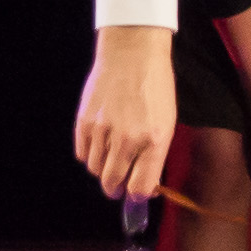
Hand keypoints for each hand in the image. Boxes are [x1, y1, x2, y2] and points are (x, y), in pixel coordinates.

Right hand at [73, 25, 181, 202]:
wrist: (132, 54)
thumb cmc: (155, 87)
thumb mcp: (168, 121)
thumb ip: (155, 153)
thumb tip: (145, 183)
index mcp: (155, 140)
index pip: (141, 187)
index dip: (140, 197)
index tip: (140, 195)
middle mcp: (127, 139)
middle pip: (112, 184)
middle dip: (117, 189)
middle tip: (121, 185)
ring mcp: (102, 131)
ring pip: (96, 171)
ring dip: (104, 171)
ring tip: (113, 157)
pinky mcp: (83, 123)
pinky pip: (83, 154)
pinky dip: (91, 156)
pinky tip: (101, 145)